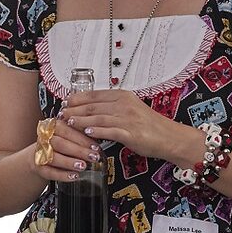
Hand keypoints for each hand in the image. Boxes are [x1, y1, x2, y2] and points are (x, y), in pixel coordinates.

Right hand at [31, 114, 101, 181]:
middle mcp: (44, 139)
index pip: (67, 130)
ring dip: (70, 162)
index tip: (95, 146)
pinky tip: (74, 176)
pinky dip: (63, 175)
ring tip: (83, 166)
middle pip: (60, 144)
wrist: (39, 153)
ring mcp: (40, 153)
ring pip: (54, 158)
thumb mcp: (69, 135)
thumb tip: (100, 136)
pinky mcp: (38, 167)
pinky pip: (50, 172)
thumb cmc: (59, 142)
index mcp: (52, 126)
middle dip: (79, 151)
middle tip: (93, 157)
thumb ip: (81, 134)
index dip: (82, 139)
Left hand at [60, 89, 194, 162]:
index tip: (65, 102)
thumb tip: (91, 109)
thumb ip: (112, 107)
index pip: (94, 95)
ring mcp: (127, 118)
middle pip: (92, 106)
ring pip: (98, 118)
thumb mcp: (130, 109)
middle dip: (74, 110)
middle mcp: (124, 104)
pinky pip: (110, 131)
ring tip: (68, 123)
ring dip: (80, 121)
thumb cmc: (149, 125)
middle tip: (61, 114)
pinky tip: (87, 133)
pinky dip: (97, 131)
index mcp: (122, 96)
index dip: (77, 98)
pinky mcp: (131, 133)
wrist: (170, 137)